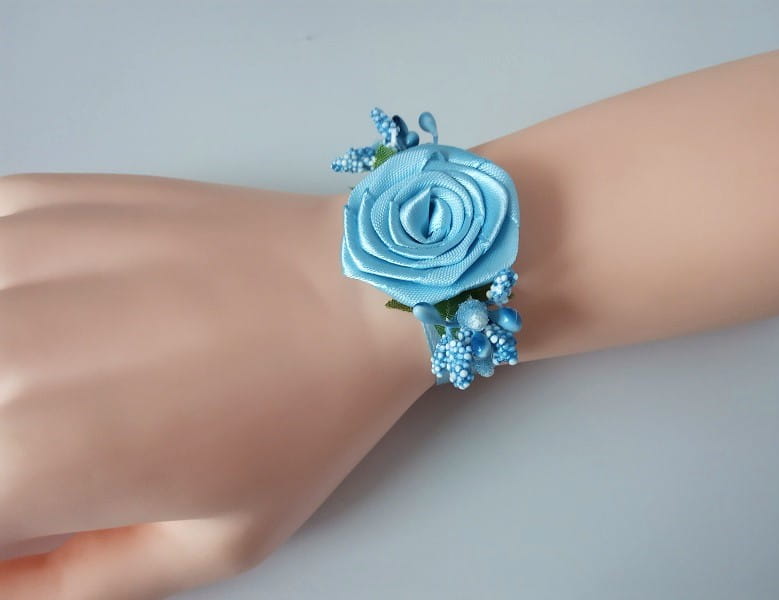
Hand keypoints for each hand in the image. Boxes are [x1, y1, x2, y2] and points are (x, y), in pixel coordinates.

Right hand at [0, 173, 430, 598]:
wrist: (355, 289)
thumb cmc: (306, 416)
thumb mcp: (209, 545)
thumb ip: (78, 582)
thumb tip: (4, 587)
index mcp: (33, 460)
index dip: (7, 519)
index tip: (43, 503)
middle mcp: (3, 353)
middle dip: (10, 447)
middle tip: (65, 442)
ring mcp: (19, 259)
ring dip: (6, 370)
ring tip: (72, 380)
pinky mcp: (46, 202)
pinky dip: (3, 297)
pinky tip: (54, 315)